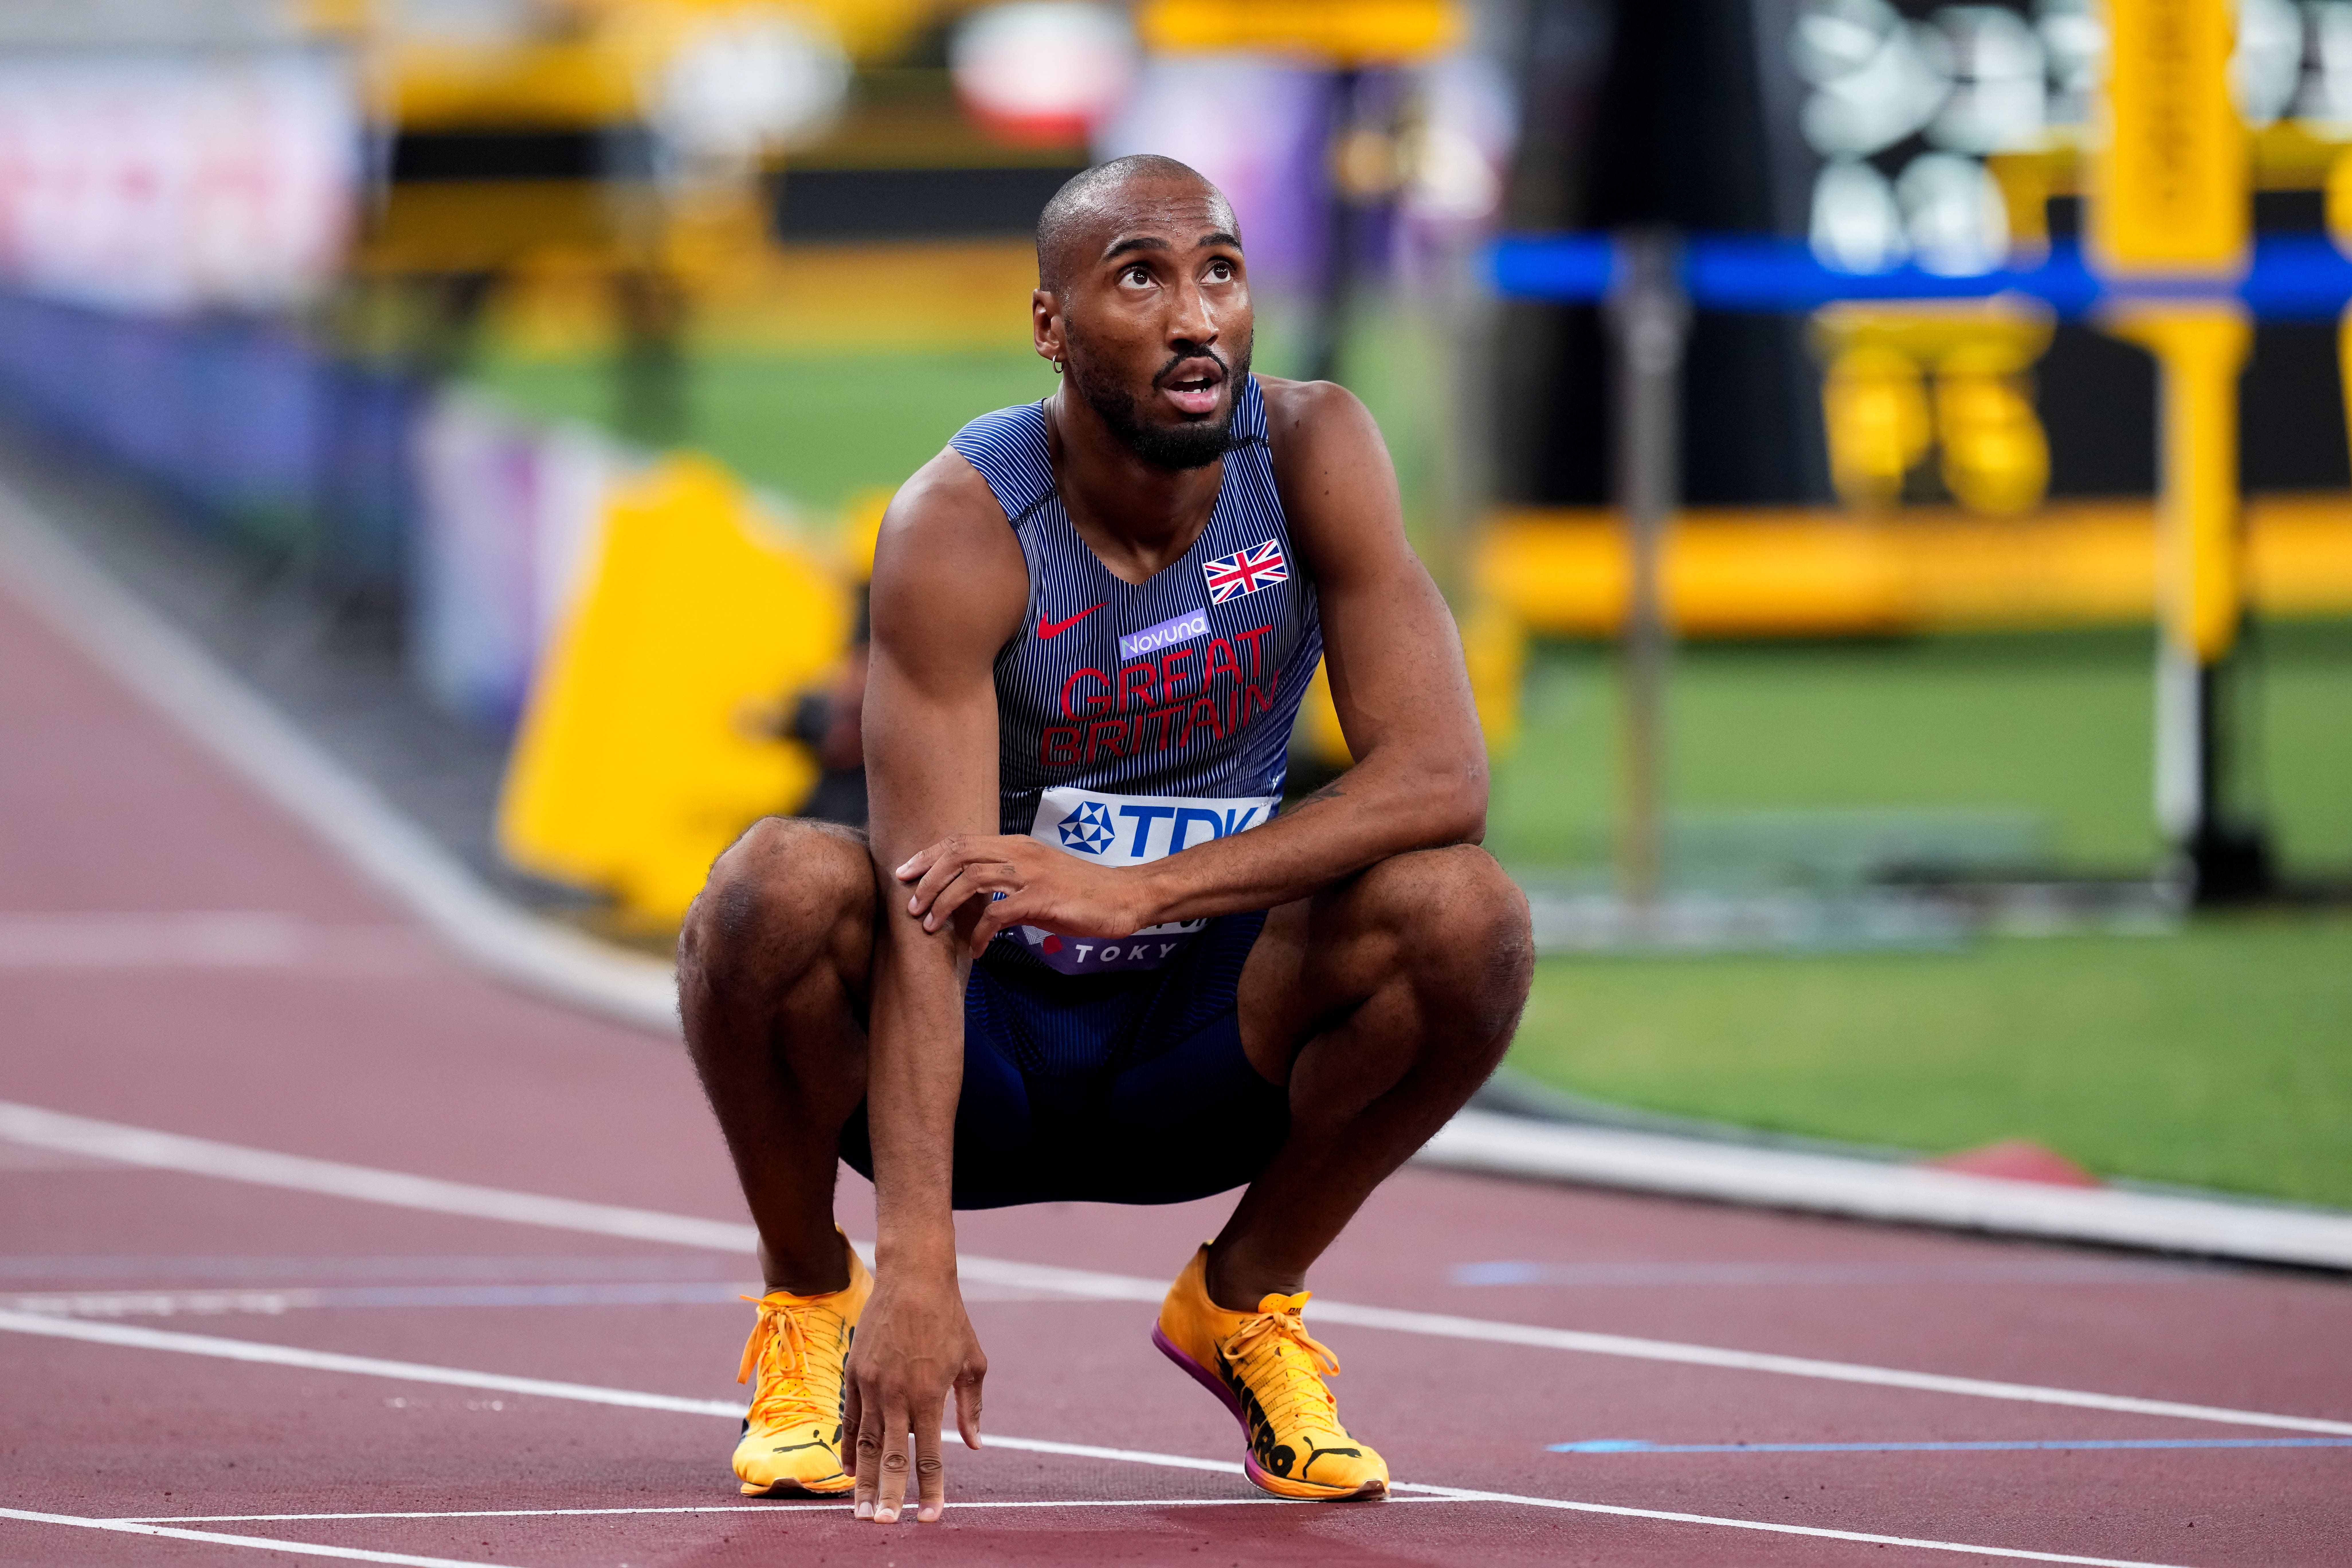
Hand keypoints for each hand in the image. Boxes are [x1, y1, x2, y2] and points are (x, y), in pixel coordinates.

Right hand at [843, 1270, 986, 1522]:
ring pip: (865, 1442)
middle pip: (891, 1456)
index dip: (931, 1488)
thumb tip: (974, 1446)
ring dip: (863, 1479)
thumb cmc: (950, 1319)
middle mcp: (896, 1393)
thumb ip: (971, 1408)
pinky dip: (850, 1445)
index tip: (931, 1517)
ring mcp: (870, 1383)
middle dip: (888, 1495)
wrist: (914, 1277)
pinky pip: (850, 1418)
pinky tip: (851, 1469)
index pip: (929, 1454)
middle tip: (883, 1524)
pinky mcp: (854, 1372)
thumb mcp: (973, 1362)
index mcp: (928, 1393)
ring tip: (861, 1509)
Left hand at [896, 834, 1150, 956]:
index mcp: (1017, 845)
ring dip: (944, 904)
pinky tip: (977, 950)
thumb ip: (1007, 883)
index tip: (905, 872)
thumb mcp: (1039, 878)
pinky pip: (998, 914)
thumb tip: (974, 901)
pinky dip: (979, 933)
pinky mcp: (1043, 899)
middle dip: (927, 878)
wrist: (1125, 896)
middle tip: (911, 904)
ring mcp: (1032, 874)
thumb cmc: (1083, 892)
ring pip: (971, 880)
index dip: (928, 855)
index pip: (962, 841)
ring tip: (930, 926)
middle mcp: (1020, 853)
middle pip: (959, 855)